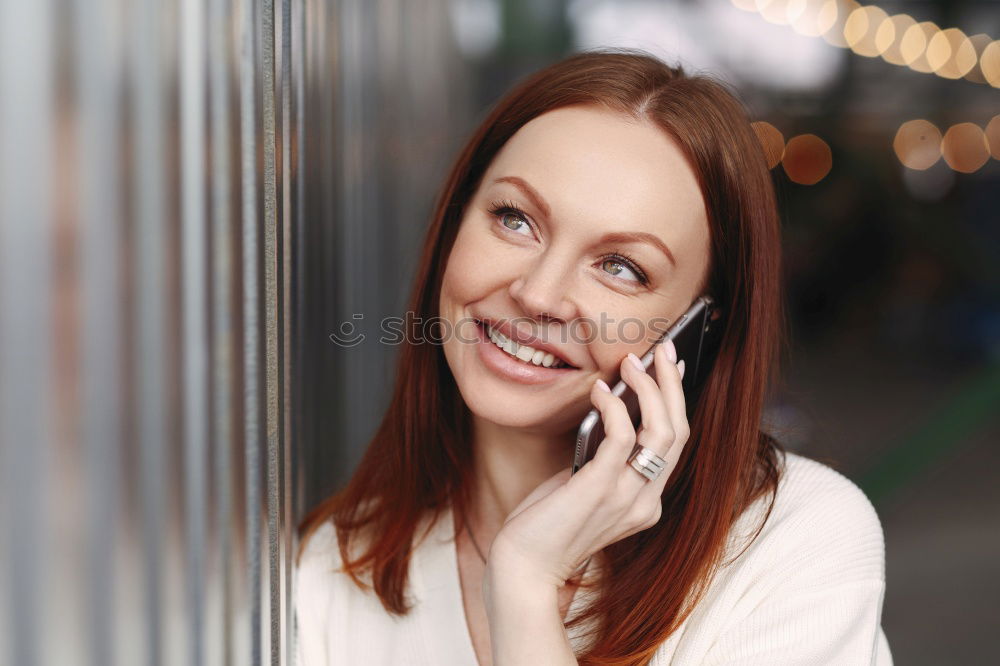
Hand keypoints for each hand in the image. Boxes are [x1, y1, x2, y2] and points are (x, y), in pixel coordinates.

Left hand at [488, 339, 689, 587]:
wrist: (524, 568)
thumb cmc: (546, 525)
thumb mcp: (584, 486)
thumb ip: (602, 458)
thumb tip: (609, 407)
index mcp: (647, 502)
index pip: (676, 444)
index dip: (676, 401)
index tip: (670, 367)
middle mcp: (647, 502)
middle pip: (678, 432)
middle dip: (671, 385)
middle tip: (662, 351)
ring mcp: (627, 498)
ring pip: (660, 431)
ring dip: (649, 389)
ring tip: (631, 362)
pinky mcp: (600, 490)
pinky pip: (621, 437)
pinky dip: (612, 406)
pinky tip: (597, 389)